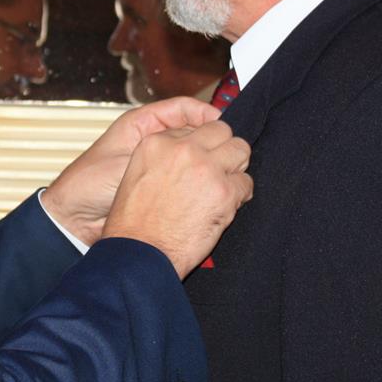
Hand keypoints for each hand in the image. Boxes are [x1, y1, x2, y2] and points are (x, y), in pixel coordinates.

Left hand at [41, 97, 222, 246]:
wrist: (75, 219)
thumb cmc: (89, 184)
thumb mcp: (124, 160)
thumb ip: (157, 151)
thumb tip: (193, 144)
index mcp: (142, 126)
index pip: (182, 109)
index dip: (204, 113)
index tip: (222, 122)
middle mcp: (154, 142)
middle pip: (194, 131)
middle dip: (213, 138)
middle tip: (231, 149)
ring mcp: (160, 165)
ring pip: (195, 156)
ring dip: (210, 161)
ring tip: (228, 168)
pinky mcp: (163, 188)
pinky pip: (189, 179)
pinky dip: (202, 181)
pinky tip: (214, 187)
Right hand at [102, 120, 252, 278]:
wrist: (141, 253)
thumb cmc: (134, 222)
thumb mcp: (137, 175)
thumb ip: (164, 156)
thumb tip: (191, 151)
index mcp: (157, 142)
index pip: (195, 128)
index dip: (202, 145)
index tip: (202, 158)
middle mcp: (183, 149)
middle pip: (221, 130)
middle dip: (223, 148)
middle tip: (220, 168)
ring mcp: (206, 168)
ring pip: (240, 149)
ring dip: (236, 166)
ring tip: (225, 185)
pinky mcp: (224, 192)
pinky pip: (246, 182)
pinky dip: (240, 194)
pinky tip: (227, 205)